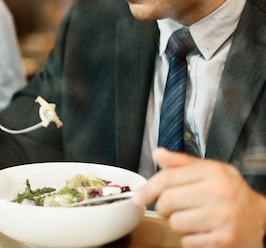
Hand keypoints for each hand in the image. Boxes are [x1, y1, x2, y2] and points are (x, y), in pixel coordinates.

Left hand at [134, 148, 265, 247]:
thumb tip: (158, 154)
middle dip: (164, 208)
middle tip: (172, 208)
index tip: (139, 196)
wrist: (262, 219)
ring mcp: (222, 217)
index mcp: (213, 173)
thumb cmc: (232, 194)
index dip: (148, 188)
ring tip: (192, 218)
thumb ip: (182, 163)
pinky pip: (187, 241)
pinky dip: (189, 238)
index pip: (167, 178)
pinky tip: (202, 230)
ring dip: (177, 224)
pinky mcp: (223, 239)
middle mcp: (218, 193)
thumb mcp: (211, 171)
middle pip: (167, 202)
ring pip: (175, 223)